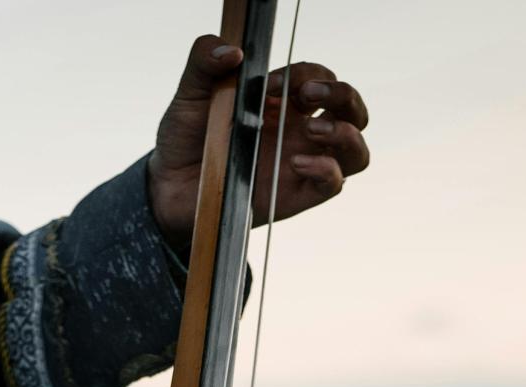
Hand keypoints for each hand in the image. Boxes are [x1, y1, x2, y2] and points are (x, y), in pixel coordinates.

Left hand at [148, 36, 370, 251]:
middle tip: (307, 95)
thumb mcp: (190, 92)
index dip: (306, 74)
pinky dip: (326, 170)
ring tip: (310, 130)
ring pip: (355, 150)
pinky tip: (295, 163)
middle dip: (341, 95)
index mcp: (284, 101)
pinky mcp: (297, 195)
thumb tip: (231, 50)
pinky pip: (334, 184)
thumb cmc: (186, 138)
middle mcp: (300, 131)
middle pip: (351, 109)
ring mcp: (303, 163)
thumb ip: (204, 61)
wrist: (170, 186)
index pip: (319, 77)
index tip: (273, 83)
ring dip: (344, 134)